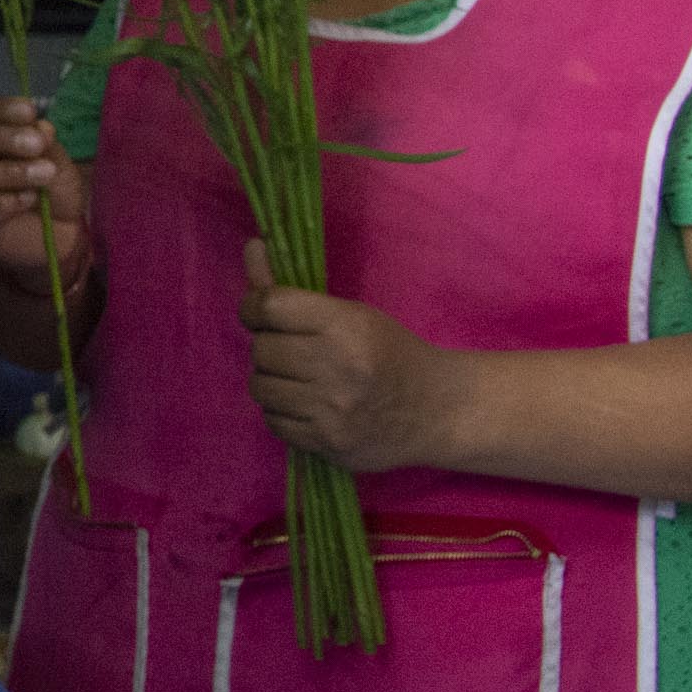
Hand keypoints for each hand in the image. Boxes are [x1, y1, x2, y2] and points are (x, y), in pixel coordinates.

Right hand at [0, 96, 92, 297]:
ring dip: (9, 172)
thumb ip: (43, 144)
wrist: (63, 235)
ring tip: (44, 174)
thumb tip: (38, 126)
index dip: (0, 110)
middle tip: (35, 144)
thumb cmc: (53, 189)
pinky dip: (3, 202)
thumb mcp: (56, 161)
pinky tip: (28, 199)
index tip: (30, 111)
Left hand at [239, 239, 465, 473]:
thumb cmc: (391, 353)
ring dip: (272, 380)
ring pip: (260, 387)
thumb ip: (292, 290)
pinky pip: (274, 421)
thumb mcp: (351, 313)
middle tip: (290, 350)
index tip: (260, 313)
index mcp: (345, 326)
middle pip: (261, 349)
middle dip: (268, 347)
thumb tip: (252, 248)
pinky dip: (282, 412)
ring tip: (298, 378)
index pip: (269, 307)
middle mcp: (338, 368)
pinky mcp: (329, 443)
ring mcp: (333, 410)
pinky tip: (307, 405)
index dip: (254, 307)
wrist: (439, 410)